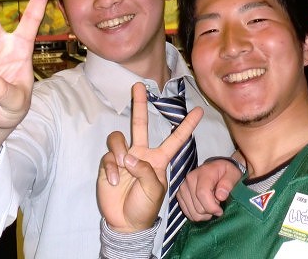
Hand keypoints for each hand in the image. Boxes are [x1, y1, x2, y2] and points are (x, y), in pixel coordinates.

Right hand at [98, 82, 202, 232]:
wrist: (125, 222)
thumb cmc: (145, 206)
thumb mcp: (155, 190)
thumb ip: (145, 171)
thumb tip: (129, 156)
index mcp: (158, 159)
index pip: (176, 138)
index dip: (187, 125)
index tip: (199, 110)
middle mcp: (141, 153)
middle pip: (140, 123)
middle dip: (139, 103)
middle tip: (139, 85)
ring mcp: (124, 157)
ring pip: (118, 138)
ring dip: (120, 151)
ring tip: (123, 167)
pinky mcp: (109, 164)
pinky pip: (108, 156)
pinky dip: (111, 167)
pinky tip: (113, 180)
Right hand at [177, 157, 242, 220]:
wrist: (216, 168)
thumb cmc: (225, 172)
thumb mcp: (233, 174)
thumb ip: (228, 183)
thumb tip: (220, 196)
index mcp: (203, 173)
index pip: (202, 194)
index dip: (212, 207)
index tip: (220, 210)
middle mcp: (189, 180)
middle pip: (198, 207)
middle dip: (210, 211)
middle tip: (217, 204)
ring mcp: (183, 188)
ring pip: (193, 213)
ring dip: (204, 214)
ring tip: (211, 205)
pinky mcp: (180, 196)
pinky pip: (187, 213)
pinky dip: (197, 214)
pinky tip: (204, 207)